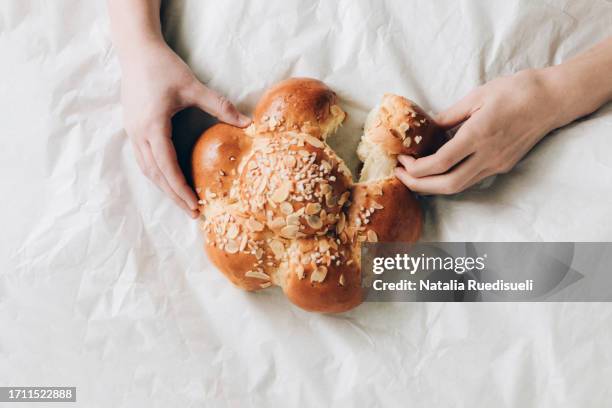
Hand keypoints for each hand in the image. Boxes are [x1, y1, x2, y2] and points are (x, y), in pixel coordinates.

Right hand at [121, 42, 250, 217]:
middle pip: (156, 175)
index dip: (180, 189)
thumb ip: (220, 106)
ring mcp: (132, 132)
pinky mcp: (132, 128)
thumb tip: (248, 123)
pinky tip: (169, 180)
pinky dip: (158, 174)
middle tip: (193, 213)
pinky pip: (144, 159)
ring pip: (147, 169)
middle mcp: (139, 134)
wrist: (135, 50)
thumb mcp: (193, 86)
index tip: (195, 205)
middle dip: (174, 196)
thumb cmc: (163, 67)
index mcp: (152, 126)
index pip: (166, 167)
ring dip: (164, 187)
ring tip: (183, 202)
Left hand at [395, 69, 562, 194]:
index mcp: (478, 135)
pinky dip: (449, 177)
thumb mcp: (477, 96)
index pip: (439, 164)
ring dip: (432, 185)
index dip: (415, 168)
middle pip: (446, 185)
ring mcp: (496, 164)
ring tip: (414, 174)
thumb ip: (449, 116)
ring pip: (459, 186)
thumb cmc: (516, 91)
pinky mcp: (502, 166)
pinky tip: (438, 167)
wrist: (553, 99)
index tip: (402, 159)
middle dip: (418, 185)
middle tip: (401, 174)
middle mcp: (487, 156)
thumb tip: (427, 127)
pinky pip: (470, 179)